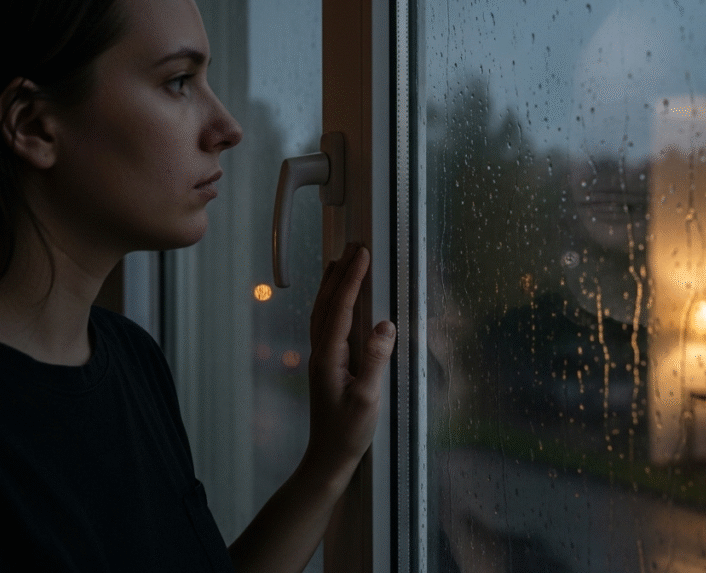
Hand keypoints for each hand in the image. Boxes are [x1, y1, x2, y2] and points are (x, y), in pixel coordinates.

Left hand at [303, 243, 394, 479]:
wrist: (328, 458)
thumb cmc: (348, 433)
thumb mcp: (368, 399)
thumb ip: (376, 360)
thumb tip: (385, 325)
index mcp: (328, 357)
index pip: (341, 308)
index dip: (352, 279)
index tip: (363, 254)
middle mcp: (320, 353)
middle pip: (327, 303)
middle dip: (340, 273)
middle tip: (354, 246)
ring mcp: (320, 358)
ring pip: (322, 312)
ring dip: (332, 284)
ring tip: (341, 262)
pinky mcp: (326, 365)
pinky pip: (325, 324)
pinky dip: (331, 303)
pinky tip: (337, 300)